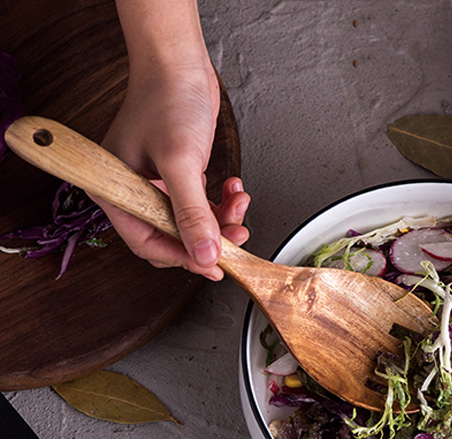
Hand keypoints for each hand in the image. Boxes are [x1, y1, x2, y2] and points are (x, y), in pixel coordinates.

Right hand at [99, 63, 247, 278]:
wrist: (179, 63)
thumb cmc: (167, 100)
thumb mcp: (181, 163)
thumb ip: (192, 214)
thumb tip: (204, 255)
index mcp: (115, 191)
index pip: (148, 243)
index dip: (182, 257)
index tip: (213, 265)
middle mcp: (133, 191)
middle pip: (172, 237)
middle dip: (207, 238)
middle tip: (235, 236)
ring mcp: (156, 184)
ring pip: (191, 223)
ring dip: (220, 219)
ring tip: (238, 205)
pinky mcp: (178, 176)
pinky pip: (200, 204)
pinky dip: (220, 202)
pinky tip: (233, 189)